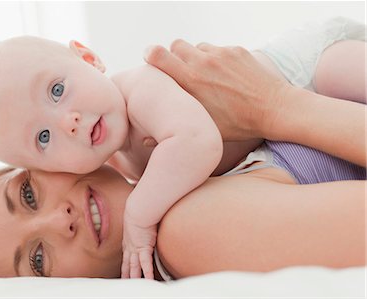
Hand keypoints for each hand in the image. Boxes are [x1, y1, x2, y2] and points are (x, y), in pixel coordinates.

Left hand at [121, 213, 156, 278]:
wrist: (138, 209)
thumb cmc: (139, 211)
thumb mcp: (136, 220)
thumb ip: (139, 224)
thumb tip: (143, 221)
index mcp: (127, 240)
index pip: (126, 255)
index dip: (125, 264)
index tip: (125, 270)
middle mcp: (130, 246)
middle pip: (128, 264)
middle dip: (126, 274)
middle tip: (125, 282)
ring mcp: (136, 248)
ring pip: (134, 267)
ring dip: (134, 277)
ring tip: (135, 285)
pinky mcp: (144, 247)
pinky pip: (145, 263)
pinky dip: (147, 272)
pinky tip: (148, 280)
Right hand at [144, 39, 289, 140]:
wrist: (274, 109)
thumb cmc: (238, 124)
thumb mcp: (203, 130)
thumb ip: (172, 129)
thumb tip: (144, 139)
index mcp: (190, 81)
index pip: (159, 55)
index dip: (151, 55)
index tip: (151, 59)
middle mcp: (203, 62)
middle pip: (176, 45)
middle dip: (175, 55)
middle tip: (181, 70)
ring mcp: (221, 54)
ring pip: (197, 47)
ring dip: (196, 57)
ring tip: (206, 75)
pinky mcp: (236, 51)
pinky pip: (217, 49)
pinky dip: (216, 59)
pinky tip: (225, 76)